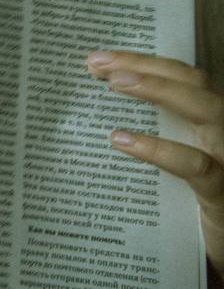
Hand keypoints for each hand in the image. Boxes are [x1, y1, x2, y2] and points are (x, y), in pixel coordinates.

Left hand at [87, 50, 223, 274]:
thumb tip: (94, 105)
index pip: (182, 76)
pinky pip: (195, 165)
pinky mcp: (221, 193)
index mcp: (211, 121)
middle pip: (194, 82)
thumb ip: (151, 130)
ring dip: (160, 90)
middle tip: (98, 62)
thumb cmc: (190, 198)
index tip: (99, 58)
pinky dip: (159, 148)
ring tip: (115, 84)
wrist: (218, 247)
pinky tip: (122, 140)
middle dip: (146, 66)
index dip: (144, 61)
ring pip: (206, 110)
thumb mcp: (173, 157)